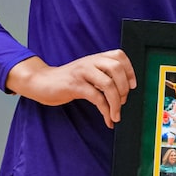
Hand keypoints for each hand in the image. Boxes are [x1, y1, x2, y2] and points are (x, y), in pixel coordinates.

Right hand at [6, 50, 136, 127]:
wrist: (42, 82)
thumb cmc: (68, 81)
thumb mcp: (87, 73)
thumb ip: (103, 76)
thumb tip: (124, 92)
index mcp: (95, 58)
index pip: (119, 56)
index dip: (130, 70)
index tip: (133, 85)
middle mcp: (90, 62)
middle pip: (116, 69)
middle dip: (124, 88)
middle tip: (123, 101)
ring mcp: (82, 73)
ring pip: (108, 85)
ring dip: (116, 103)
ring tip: (116, 114)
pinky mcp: (74, 85)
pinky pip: (96, 98)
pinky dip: (106, 111)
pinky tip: (107, 119)